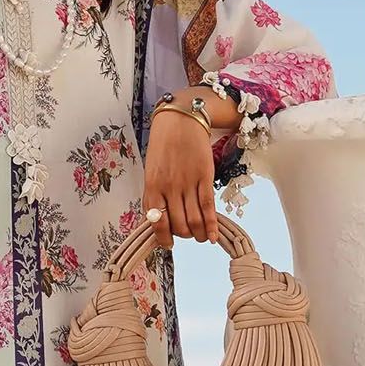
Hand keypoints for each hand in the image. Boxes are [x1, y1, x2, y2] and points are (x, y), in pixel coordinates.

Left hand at [142, 111, 218, 248]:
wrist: (181, 121)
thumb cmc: (163, 147)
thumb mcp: (151, 172)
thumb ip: (154, 196)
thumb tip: (157, 221)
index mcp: (152, 187)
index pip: (157, 222)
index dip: (163, 237)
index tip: (168, 244)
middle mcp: (169, 188)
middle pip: (178, 224)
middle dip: (183, 235)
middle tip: (187, 235)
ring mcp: (188, 183)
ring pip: (194, 220)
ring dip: (198, 234)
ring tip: (200, 236)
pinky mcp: (205, 177)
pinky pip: (208, 207)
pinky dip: (211, 225)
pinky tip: (212, 236)